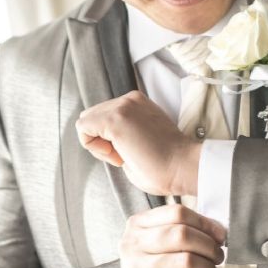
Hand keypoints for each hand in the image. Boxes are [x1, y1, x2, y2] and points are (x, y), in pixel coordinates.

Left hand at [76, 90, 201, 195]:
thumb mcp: (139, 141)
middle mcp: (129, 99)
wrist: (183, 167)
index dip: (109, 139)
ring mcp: (122, 106)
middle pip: (92, 116)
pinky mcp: (115, 118)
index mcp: (137, 103)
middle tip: (124, 156)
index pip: (104, 116)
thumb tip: (104, 141)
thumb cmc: (165, 165)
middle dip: (101, 139)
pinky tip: (114, 155)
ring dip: (98, 143)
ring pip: (86, 121)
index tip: (129, 152)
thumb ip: (121, 135)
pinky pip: (83, 128)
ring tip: (123, 156)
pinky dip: (92, 146)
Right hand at [119, 204, 226, 267]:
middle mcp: (131, 245)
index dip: (204, 223)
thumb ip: (186, 227)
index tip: (219, 235)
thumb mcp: (162, 240)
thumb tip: (218, 229)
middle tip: (218, 256)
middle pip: (181, 235)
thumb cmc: (158, 265)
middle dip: (208, 246)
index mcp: (137, 225)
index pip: (177, 213)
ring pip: (185, 262)